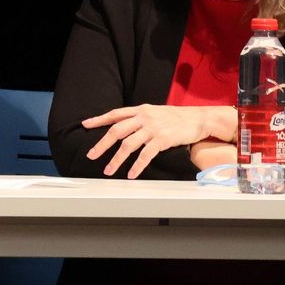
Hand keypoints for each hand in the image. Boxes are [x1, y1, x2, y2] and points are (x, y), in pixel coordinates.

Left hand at [83, 104, 234, 178]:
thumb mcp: (155, 112)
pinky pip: (145, 155)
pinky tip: (131, 174)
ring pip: (128, 145)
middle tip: (91, 155)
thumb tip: (124, 127)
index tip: (85, 125)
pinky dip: (137, 166)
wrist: (199, 119)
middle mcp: (143, 118)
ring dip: (116, 159)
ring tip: (108, 171)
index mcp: (140, 110)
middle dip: (102, 144)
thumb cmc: (177, 117)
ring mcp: (152, 128)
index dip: (99, 119)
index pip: (115, 114)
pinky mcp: (162, 140)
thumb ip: (139, 118)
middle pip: (116, 131)